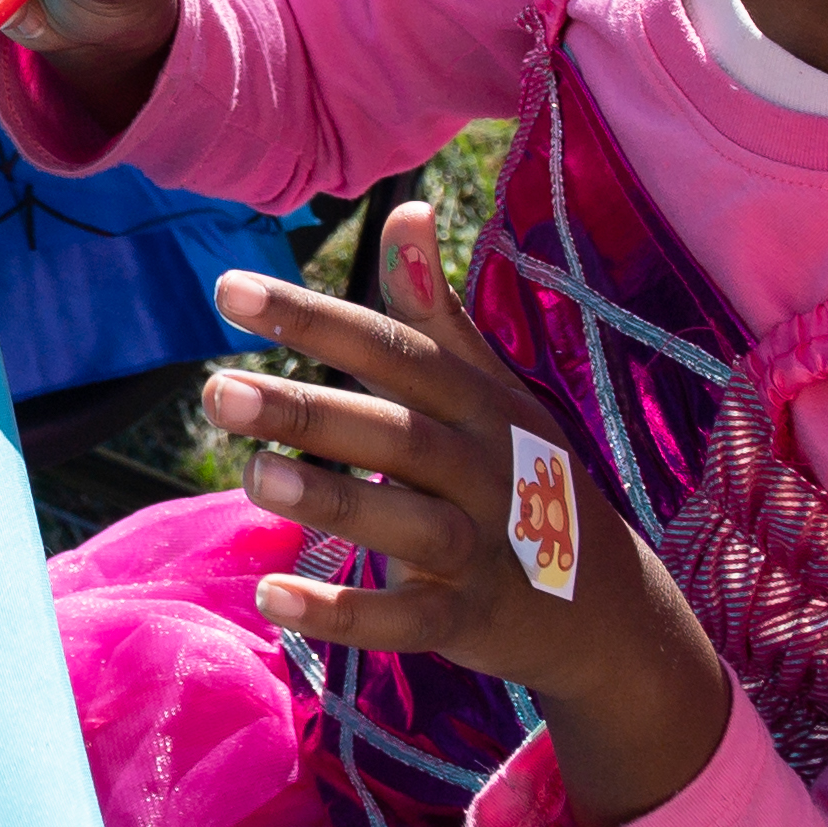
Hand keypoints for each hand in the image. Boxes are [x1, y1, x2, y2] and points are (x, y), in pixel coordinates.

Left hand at [207, 206, 736, 826]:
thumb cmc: (530, 474)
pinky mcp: (470, 621)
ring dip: (330, 500)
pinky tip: (273, 597)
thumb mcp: (492, 390)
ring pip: (405, 522)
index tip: (227, 288)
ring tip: (249, 476)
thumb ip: (436, 311)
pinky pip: (406, 620)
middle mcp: (483, 468)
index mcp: (477, 402)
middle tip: (215, 391)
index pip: (389, 348)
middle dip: (306, 411)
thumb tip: (406, 206)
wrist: (613, 607)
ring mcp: (481, 548)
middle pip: (391, 433)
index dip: (313, 317)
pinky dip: (344, 614)